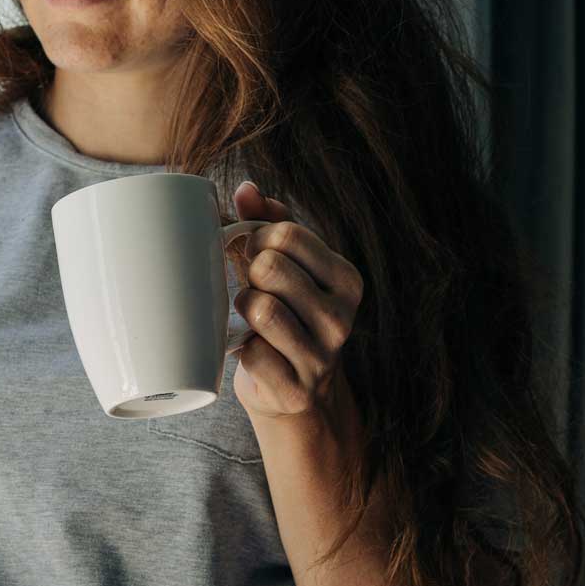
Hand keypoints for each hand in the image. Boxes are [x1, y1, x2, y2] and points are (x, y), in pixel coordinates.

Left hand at [227, 180, 365, 421]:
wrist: (295, 396)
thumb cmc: (285, 318)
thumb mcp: (288, 269)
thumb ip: (270, 224)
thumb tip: (246, 188)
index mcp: (345, 278)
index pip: (286, 234)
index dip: (255, 239)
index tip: (252, 254)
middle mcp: (342, 315)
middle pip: (270, 267)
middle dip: (247, 274)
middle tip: (247, 287)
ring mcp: (322, 355)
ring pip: (261, 308)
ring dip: (240, 309)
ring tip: (246, 316)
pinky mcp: (294, 388)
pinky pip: (251, 352)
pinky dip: (239, 348)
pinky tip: (248, 348)